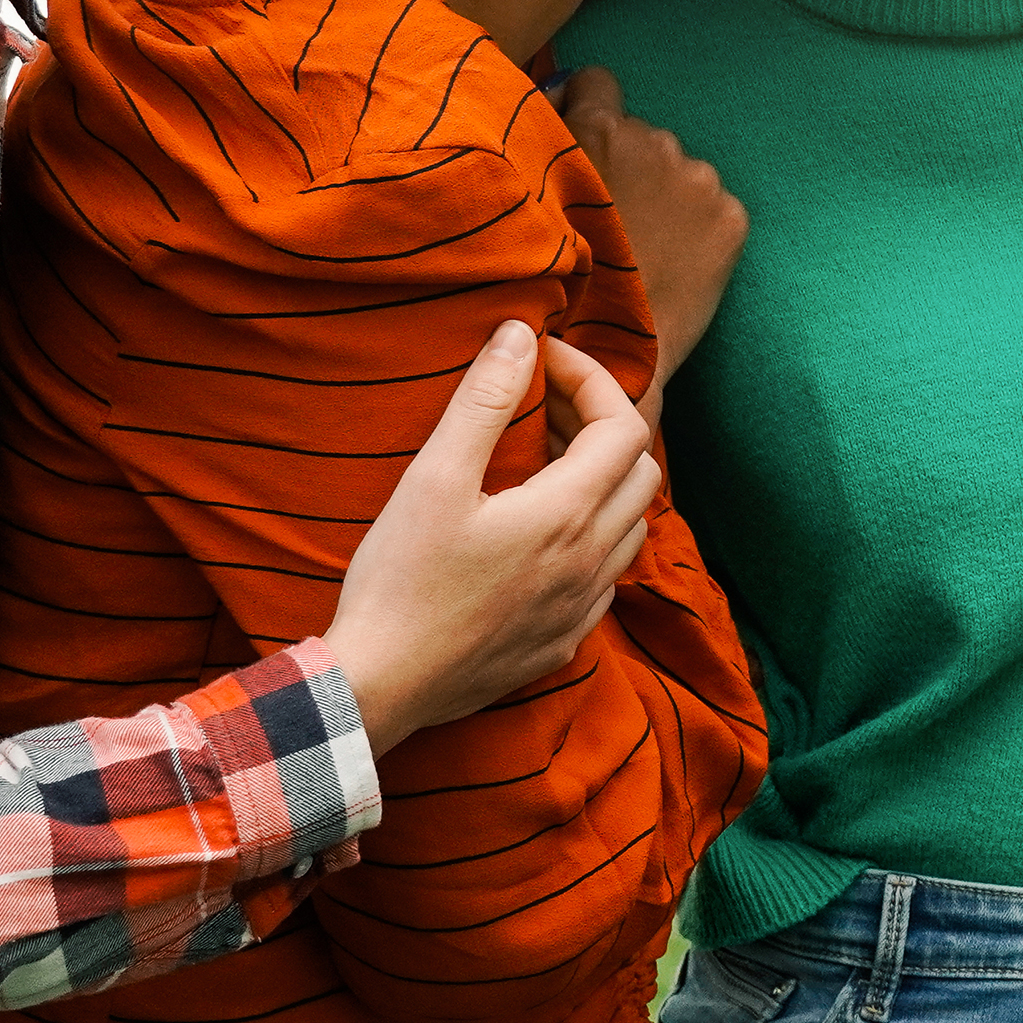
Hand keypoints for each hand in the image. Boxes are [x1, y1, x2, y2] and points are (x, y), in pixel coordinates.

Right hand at [325, 322, 661, 751]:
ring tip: (542, 461)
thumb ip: (484, 402)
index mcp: (568, 515)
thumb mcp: (433, 479)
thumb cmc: (399, 581)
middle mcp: (592, 561)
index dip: (593, 380)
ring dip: (603, 482)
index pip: (625, 425)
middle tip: (542, 408)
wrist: (381, 686)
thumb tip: (520, 335)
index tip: (543, 361)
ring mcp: (583, 606)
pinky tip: (538, 531)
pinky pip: (606, 574)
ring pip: (631, 524)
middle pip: (640, 470)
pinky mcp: (564, 640)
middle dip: (602, 425)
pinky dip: (590, 534)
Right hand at [560, 67, 745, 417]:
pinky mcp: (731, 215)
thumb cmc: (554, 282)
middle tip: (609, 219)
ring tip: (640, 248)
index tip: (586, 139)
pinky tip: (672, 262)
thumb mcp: (531, 204)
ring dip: (663, 195)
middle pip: (640, 134)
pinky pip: (712, 205)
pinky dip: (697, 227)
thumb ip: (547, 151)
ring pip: (678, 170)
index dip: (587, 105)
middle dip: (627, 164)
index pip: (598, 80)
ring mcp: (698, 178)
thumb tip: (554, 105)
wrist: (607, 354)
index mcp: (596, 131)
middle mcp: (652, 141)